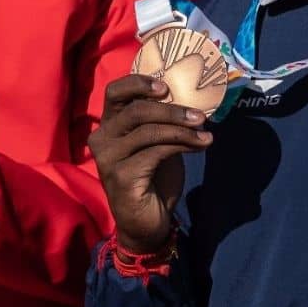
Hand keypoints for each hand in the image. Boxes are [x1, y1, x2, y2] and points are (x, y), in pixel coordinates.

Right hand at [87, 75, 211, 253]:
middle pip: (135, 110)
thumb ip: (162, 123)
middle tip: (200, 115)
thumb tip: (191, 101)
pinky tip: (200, 145)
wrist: (147, 223)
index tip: (166, 86)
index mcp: (109, 125)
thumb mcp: (158, 144)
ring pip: (147, 130)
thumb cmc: (153, 180)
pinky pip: (154, 152)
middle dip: (171, 109)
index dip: (138, 83)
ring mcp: (108, 158)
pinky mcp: (120, 176)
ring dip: (181, 129)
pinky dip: (181, 145)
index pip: (114, 92)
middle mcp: (102, 138)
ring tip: (205, 132)